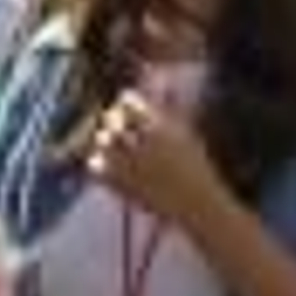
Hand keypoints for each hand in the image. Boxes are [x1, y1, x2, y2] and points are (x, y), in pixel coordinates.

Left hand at [87, 92, 225, 235]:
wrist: (199, 206)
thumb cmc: (195, 169)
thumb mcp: (185, 134)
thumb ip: (165, 113)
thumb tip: (152, 89)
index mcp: (159, 127)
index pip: (127, 100)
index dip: (125, 103)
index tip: (127, 110)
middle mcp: (143, 143)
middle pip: (111, 118)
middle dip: (113, 121)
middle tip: (118, 129)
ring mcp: (131, 165)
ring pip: (102, 140)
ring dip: (105, 140)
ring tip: (114, 147)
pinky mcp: (124, 186)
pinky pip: (96, 166)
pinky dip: (98, 163)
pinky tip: (107, 165)